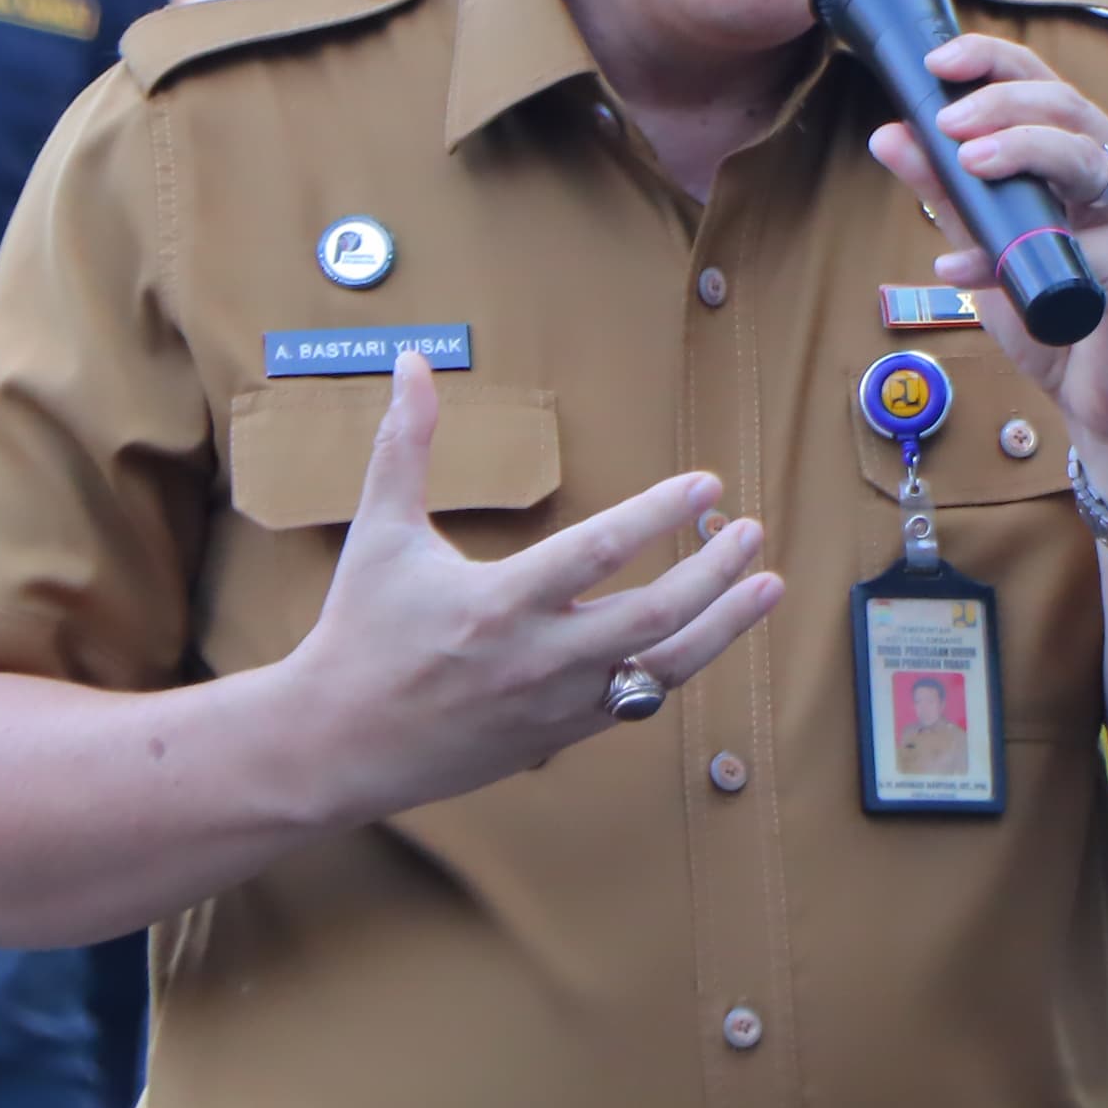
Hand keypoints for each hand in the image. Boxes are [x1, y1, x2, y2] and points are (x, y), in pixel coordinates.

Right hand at [289, 354, 784, 809]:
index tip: (708, 484)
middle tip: (752, 531)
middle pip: (655, 616)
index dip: (660, 514)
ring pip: (665, 668)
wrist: (337, 745)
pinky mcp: (562, 737)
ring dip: (725, 626)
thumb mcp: (379, 531)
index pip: (599, 552)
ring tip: (769, 585)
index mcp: (499, 603)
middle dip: (715, 573)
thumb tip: (413, 362)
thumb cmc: (359, 631)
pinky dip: (682, 663)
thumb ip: (406, 445)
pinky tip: (711, 631)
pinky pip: (641, 701)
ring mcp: (557, 705)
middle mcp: (539, 659)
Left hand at [865, 35, 1107, 510]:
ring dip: (1025, 146)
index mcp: (1083, 154)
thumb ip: (946, 192)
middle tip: (945, 119)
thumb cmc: (1059, 319)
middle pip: (1065, 103)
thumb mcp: (987, 245)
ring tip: (969, 158)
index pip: (1040, 83)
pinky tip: (966, 268)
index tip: (937, 62)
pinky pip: (1081, 240)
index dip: (992, 61)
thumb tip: (888, 134)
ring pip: (1088, 152)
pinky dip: (1015, 252)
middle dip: (1000, 101)